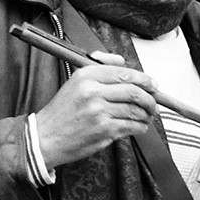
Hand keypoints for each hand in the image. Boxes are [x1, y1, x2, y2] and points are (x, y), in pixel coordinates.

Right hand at [35, 51, 157, 167]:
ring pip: (135, 110)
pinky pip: (131, 126)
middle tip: (153, 103)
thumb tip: (123, 62)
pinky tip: (139, 126)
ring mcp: (99, 112)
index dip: (144, 79)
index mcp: (86, 75)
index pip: (124, 73)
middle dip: (150, 98)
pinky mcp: (103, 130)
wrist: (45, 137)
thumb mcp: (75, 82)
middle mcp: (93, 91)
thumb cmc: (61, 112)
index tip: (152, 85)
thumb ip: (100, 68)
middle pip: (134, 91)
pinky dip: (140, 127)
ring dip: (146, 114)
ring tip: (147, 116)